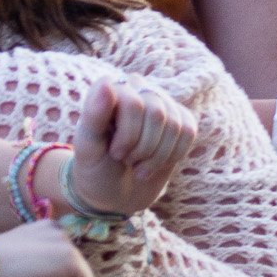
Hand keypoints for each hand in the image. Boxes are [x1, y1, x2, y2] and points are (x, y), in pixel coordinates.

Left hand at [62, 77, 196, 218]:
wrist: (114, 193)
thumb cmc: (95, 168)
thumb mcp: (87, 147)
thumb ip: (93, 115)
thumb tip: (107, 83)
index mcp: (109, 88)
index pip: (133, 104)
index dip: (128, 136)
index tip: (115, 153)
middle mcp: (134, 87)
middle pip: (157, 114)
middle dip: (143, 148)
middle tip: (126, 160)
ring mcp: (158, 101)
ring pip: (174, 124)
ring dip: (157, 156)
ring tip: (138, 164)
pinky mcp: (177, 117)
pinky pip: (188, 131)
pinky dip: (173, 155)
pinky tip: (156, 162)